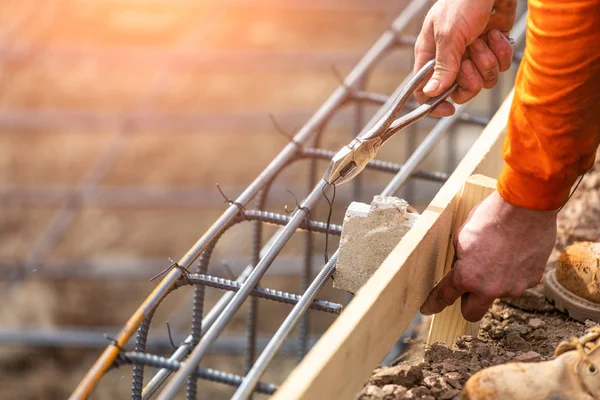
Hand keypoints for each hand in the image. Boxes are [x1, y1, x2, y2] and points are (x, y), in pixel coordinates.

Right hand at [414, 0, 516, 116]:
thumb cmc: (463, 2)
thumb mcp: (449, 35)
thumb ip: (442, 66)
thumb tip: (430, 94)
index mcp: (430, 55)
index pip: (425, 91)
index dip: (435, 104)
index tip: (449, 109)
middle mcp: (450, 59)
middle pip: (458, 91)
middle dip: (470, 78)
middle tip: (470, 59)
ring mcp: (472, 55)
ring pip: (482, 80)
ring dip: (487, 60)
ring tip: (484, 38)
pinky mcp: (493, 48)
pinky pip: (500, 67)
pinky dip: (501, 51)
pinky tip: (496, 33)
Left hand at [420, 191, 556, 321]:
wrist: (526, 207)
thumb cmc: (491, 217)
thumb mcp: (462, 237)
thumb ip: (459, 259)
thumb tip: (460, 268)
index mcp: (467, 276)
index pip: (445, 296)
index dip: (434, 303)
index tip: (429, 309)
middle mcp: (491, 288)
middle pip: (472, 312)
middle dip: (467, 303)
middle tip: (467, 288)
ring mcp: (514, 287)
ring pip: (497, 294)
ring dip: (494, 282)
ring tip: (498, 255)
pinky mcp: (533, 280)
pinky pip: (517, 282)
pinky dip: (513, 273)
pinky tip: (514, 253)